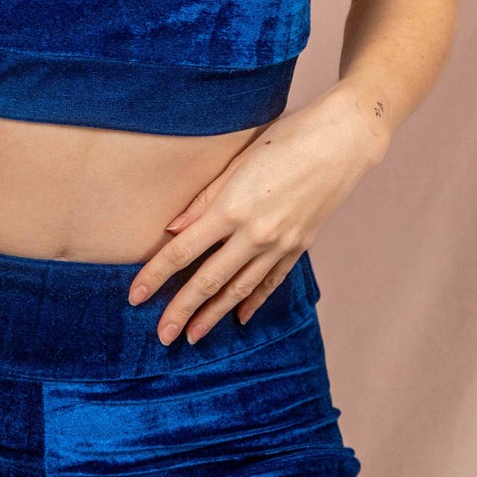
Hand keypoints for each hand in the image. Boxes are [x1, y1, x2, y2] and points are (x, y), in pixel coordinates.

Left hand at [129, 84, 383, 345]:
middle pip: (208, 279)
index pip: (183, 251)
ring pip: (239, 288)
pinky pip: (271, 281)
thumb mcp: (236, 163)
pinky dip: (254, 300)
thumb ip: (203, 200)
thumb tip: (173, 230)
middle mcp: (255, 233)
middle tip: (163, 335)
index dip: (155, 276)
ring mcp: (280, 244)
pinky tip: (241, 317)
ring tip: (194, 336)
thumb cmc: (285, 140)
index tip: (134, 296)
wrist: (341, 142)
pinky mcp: (300, 246)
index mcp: (232, 208)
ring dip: (214, 314)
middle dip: (182, 309)